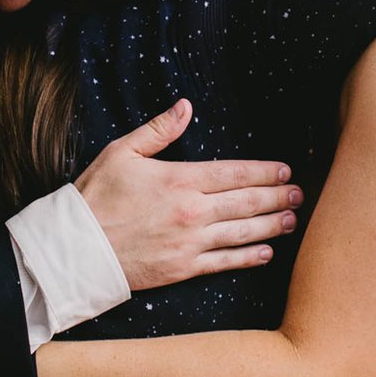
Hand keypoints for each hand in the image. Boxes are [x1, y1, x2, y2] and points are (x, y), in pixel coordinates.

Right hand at [74, 99, 299, 291]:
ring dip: (272, 225)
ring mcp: (190, 242)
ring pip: (243, 232)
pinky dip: (249, 257)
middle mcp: (192, 211)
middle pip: (247, 202)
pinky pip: (225, 262)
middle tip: (299, 193)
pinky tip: (267, 252)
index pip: (235, 173)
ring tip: (292, 219)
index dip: (264, 171)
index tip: (284, 169)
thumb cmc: (95, 198)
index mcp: (180, 180)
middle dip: (277, 196)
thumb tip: (185, 107)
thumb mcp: (122, 152)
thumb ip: (158, 130)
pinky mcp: (183, 268)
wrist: (76, 249)